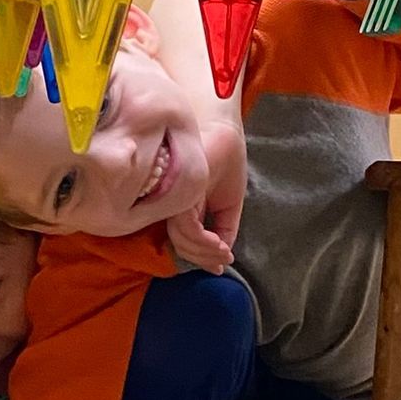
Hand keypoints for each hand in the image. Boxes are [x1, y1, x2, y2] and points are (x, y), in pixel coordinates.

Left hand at [165, 121, 245, 273]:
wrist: (224, 134)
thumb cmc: (223, 162)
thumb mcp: (227, 202)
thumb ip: (223, 226)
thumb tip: (222, 253)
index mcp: (180, 208)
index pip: (183, 241)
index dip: (201, 257)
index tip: (220, 265)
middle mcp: (173, 205)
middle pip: (181, 245)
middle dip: (204, 258)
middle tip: (223, 261)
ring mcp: (174, 199)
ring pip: (182, 240)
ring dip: (206, 252)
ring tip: (225, 253)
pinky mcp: (180, 193)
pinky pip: (187, 228)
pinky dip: (205, 242)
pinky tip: (221, 244)